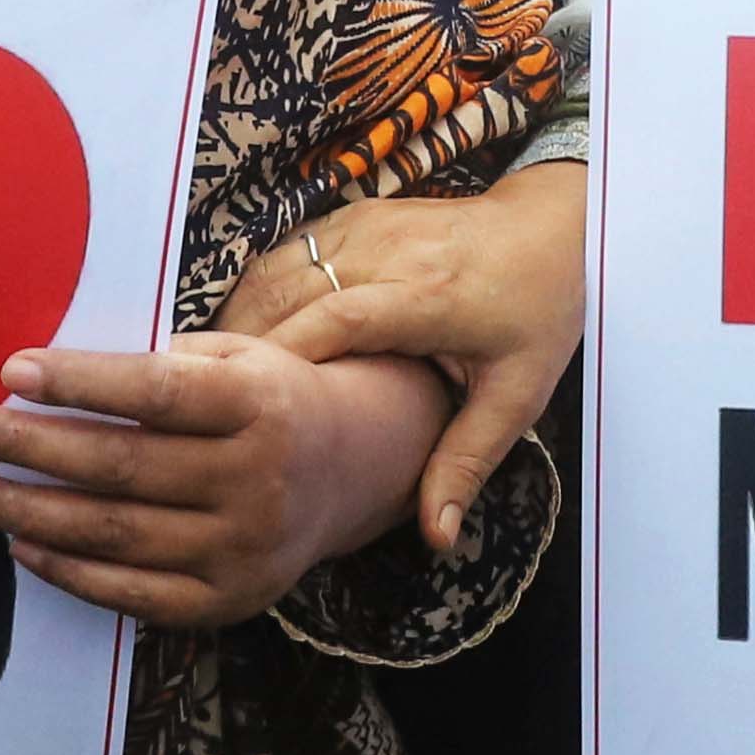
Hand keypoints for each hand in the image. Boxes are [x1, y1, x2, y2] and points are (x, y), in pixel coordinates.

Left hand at [0, 328, 436, 628]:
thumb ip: (162, 364)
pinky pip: (132, 592)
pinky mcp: (227, 601)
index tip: (11, 370)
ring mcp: (243, 548)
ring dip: (28, 512)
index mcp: (260, 405)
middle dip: (31, 447)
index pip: (157, 394)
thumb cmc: (265, 400)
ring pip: (117, 533)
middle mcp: (257, 479)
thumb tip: (50, 375)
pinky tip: (20, 543)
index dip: (82, 384)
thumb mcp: (236, 358)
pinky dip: (70, 570)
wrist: (352, 470)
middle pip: (124, 467)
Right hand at [226, 170, 583, 556]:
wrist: (554, 228)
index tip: (237, 410)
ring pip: (273, 270)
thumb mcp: (517, 396)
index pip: (336, 319)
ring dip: (236, 321)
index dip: (281, 359)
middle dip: (238, 349)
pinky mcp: (351, 216)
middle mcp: (386, 252)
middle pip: (286, 293)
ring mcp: (364, 226)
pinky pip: (283, 252)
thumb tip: (437, 538)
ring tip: (205, 383)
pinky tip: (235, 342)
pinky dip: (252, 293)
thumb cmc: (536, 313)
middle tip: (201, 412)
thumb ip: (467, 462)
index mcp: (427, 297)